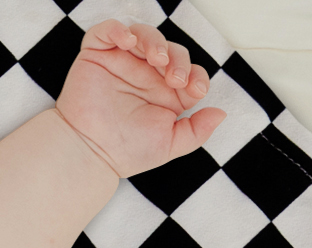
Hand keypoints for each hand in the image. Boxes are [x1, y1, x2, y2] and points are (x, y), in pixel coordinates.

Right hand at [55, 20, 223, 179]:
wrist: (91, 154)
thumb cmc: (127, 152)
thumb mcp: (170, 145)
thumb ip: (197, 131)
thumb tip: (221, 113)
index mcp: (163, 93)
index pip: (187, 70)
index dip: (195, 74)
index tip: (194, 90)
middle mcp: (144, 75)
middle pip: (169, 49)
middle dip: (178, 59)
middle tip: (176, 78)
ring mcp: (121, 62)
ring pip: (143, 34)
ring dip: (154, 41)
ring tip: (157, 59)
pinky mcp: (97, 55)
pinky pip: (106, 30)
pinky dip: (117, 29)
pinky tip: (128, 42)